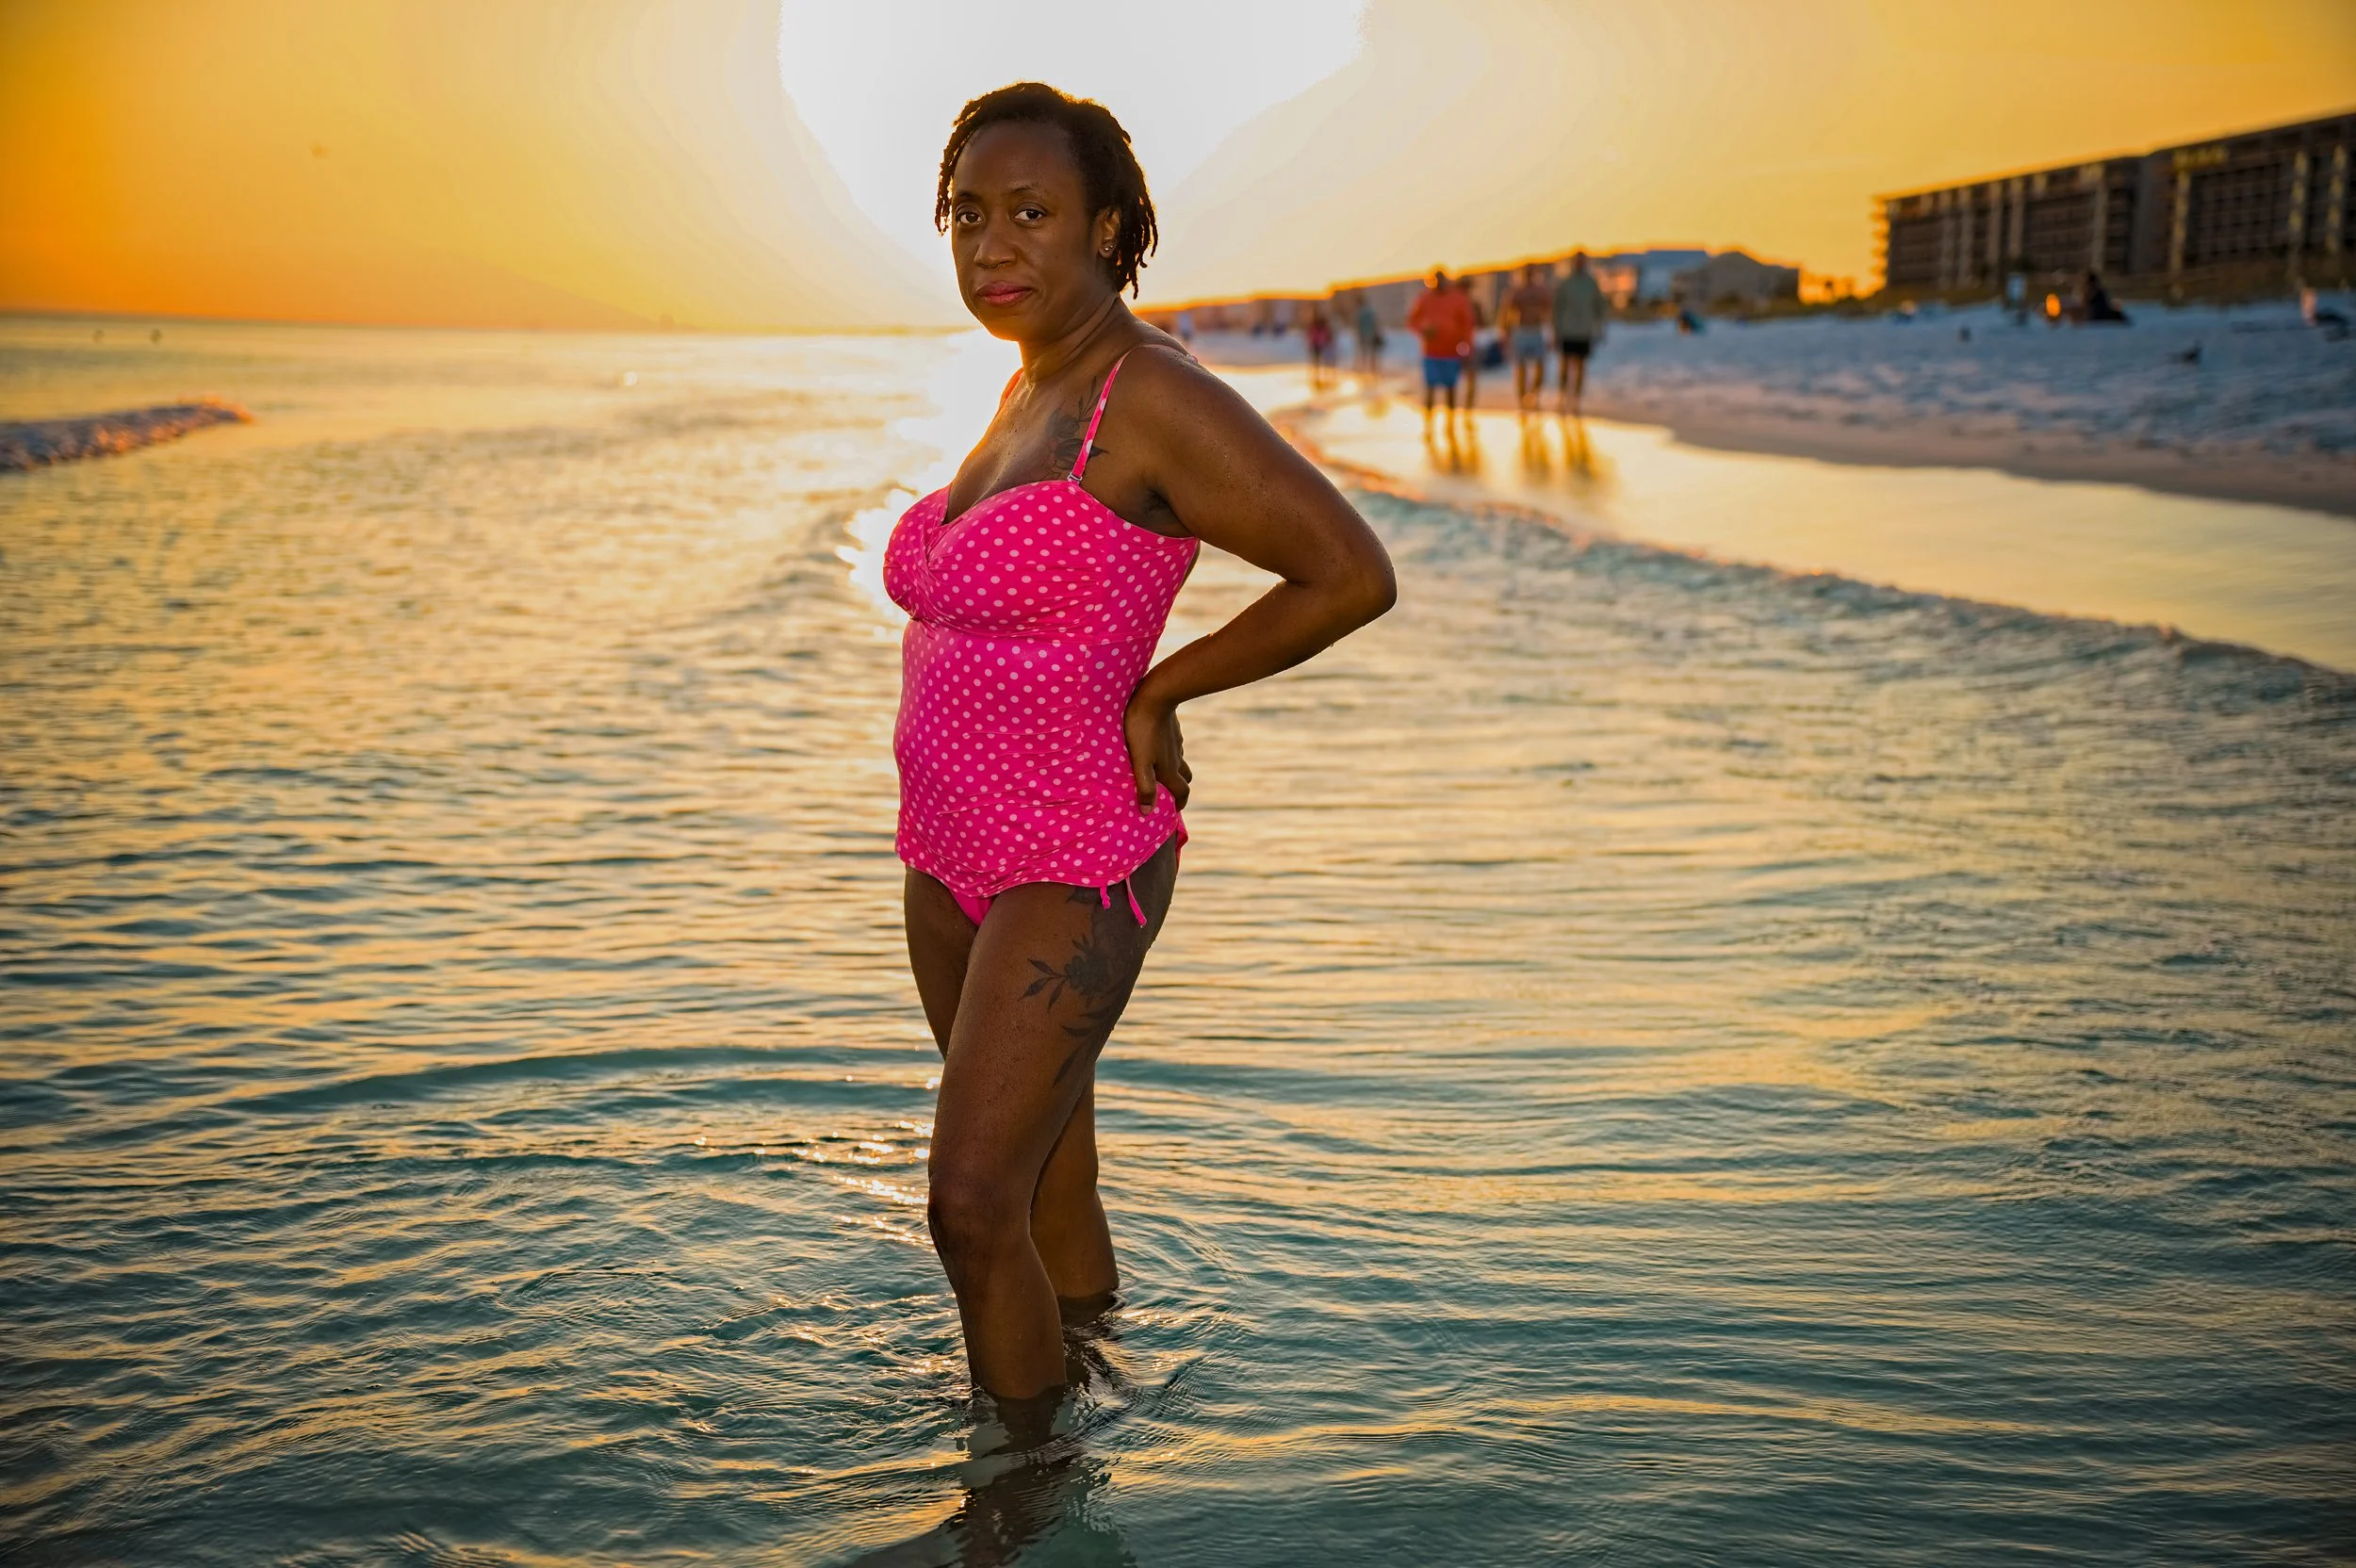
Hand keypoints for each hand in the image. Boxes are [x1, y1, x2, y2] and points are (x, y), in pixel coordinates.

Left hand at [1122, 688, 1190, 810]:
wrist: (1156, 696)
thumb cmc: (1142, 730)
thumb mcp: (1140, 761)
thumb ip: (1144, 786)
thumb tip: (1147, 812)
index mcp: (1169, 769)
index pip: (1182, 791)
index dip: (1180, 802)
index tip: (1176, 809)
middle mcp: (1176, 758)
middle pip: (1185, 777)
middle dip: (1179, 787)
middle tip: (1170, 792)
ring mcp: (1175, 742)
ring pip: (1179, 759)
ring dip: (1174, 768)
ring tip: (1161, 770)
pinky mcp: (1172, 729)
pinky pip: (1173, 744)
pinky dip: (1168, 751)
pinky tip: (1157, 745)